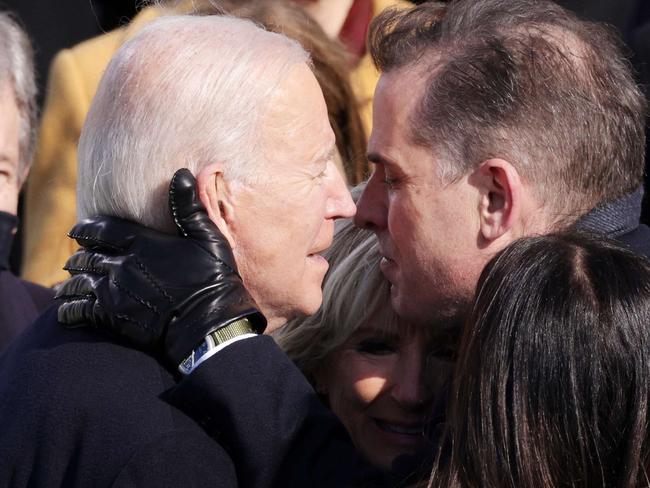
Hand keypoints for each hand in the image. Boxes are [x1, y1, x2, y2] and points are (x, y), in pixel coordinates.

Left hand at [56, 168, 265, 367]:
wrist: (208, 323)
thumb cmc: (212, 278)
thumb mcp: (207, 236)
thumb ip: (188, 206)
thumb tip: (180, 173)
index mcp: (140, 242)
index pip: (100, 229)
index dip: (86, 229)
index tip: (78, 231)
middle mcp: (121, 264)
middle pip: (86, 256)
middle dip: (79, 256)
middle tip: (75, 259)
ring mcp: (114, 292)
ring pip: (79, 282)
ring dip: (71, 282)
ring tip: (66, 284)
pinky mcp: (112, 317)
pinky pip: (79, 311)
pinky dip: (69, 309)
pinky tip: (66, 311)